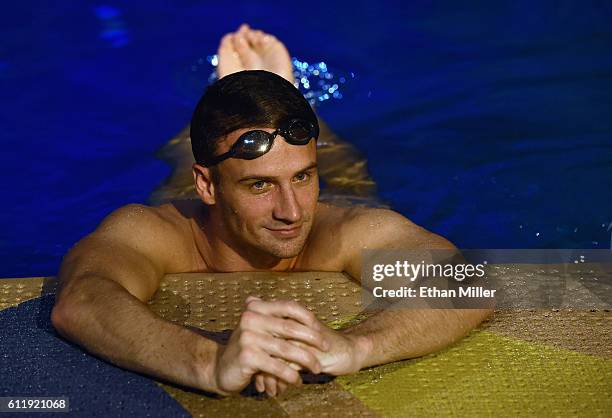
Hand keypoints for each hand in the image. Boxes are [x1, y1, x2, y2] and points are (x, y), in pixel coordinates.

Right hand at [210, 296, 328, 394]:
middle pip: (290, 327)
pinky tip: (298, 380)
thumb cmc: (247, 348)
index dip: (308, 317)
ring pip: (286, 348)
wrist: (220, 368)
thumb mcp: (260, 328)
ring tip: (317, 368)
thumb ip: (279, 319)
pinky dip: (290, 374)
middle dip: (313, 338)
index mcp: (256, 307)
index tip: (321, 329)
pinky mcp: (247, 356)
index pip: (288, 306)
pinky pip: (277, 366)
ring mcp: (248, 337)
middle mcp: (251, 318)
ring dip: (306, 360)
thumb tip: (311, 317)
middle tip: (326, 347)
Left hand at [250, 300, 369, 395]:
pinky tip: (277, 390)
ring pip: (274, 357)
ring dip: (268, 375)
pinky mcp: (310, 353)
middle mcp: (293, 326)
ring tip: (267, 388)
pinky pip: (287, 368)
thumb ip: (279, 341)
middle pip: (266, 345)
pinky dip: (280, 381)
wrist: (351, 350)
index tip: (253, 368)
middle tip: (257, 381)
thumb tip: (257, 349)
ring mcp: (302, 338)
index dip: (257, 352)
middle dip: (260, 366)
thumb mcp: (300, 341)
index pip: (264, 332)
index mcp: (290, 318)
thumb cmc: (323, 346)